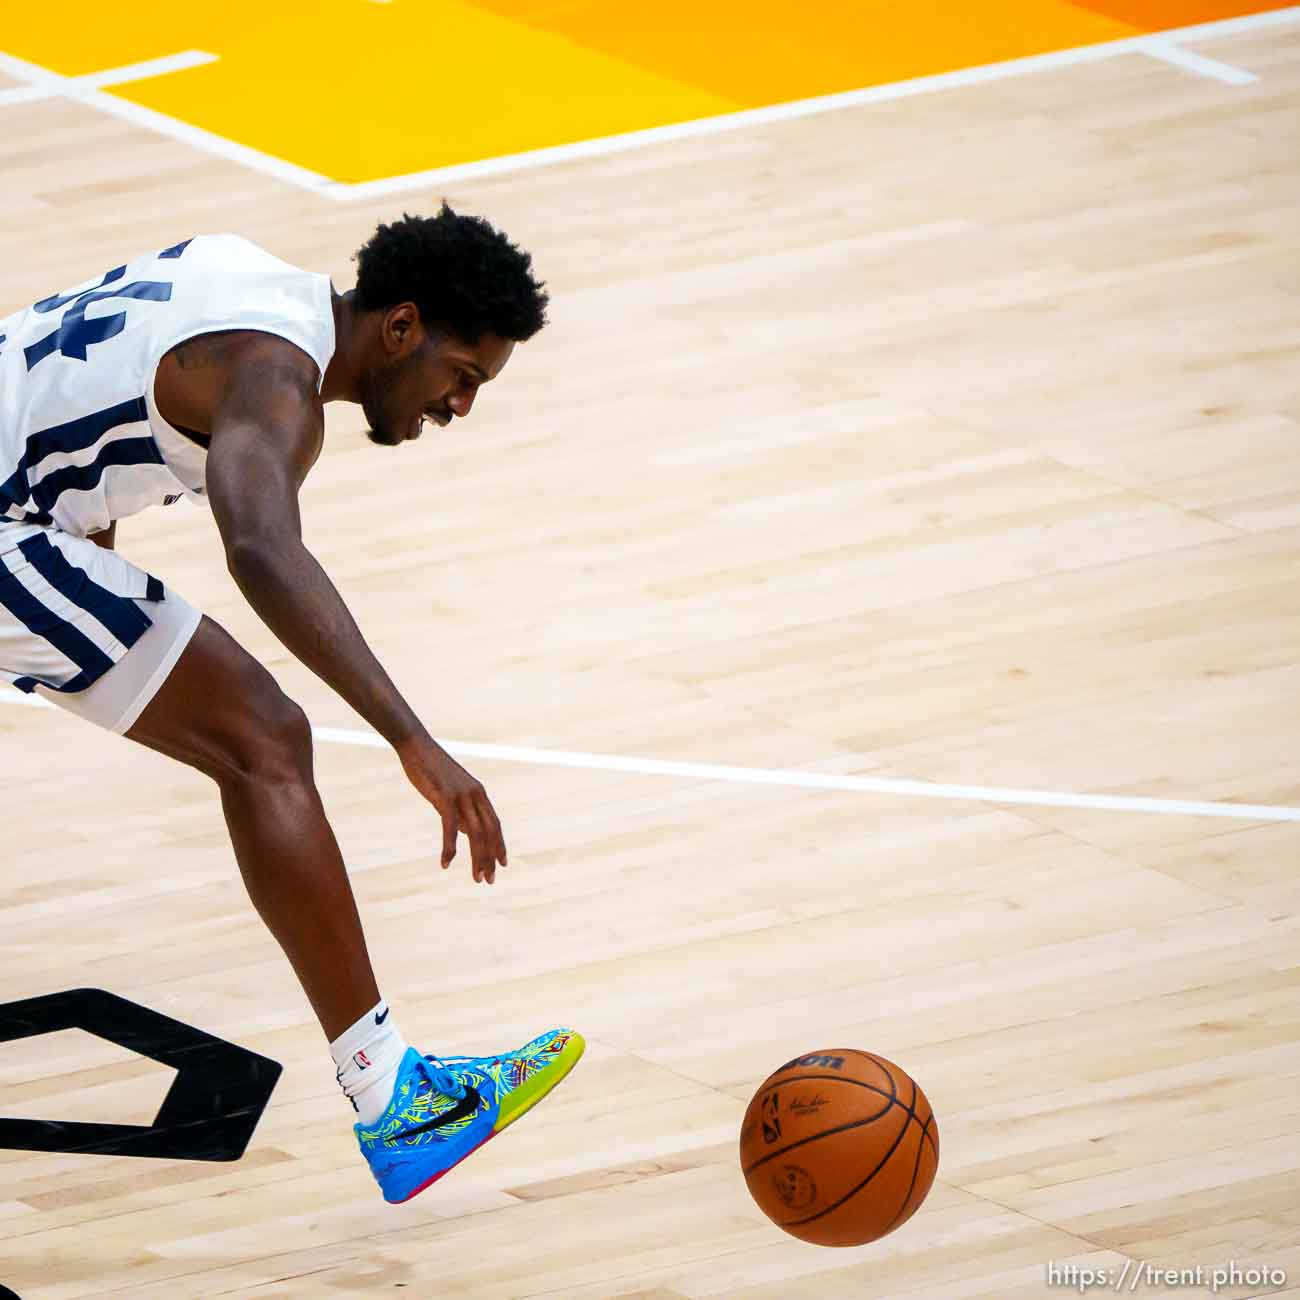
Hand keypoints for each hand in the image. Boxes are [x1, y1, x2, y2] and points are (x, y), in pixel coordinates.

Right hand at [397, 736, 507, 883]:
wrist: (416, 746)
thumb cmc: (432, 769)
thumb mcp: (451, 791)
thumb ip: (461, 810)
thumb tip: (467, 831)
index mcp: (479, 793)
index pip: (495, 824)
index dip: (499, 845)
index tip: (502, 864)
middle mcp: (475, 795)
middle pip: (490, 832)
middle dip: (491, 858)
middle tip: (489, 880)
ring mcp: (461, 796)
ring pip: (476, 834)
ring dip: (477, 858)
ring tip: (476, 878)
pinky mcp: (445, 797)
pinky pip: (451, 828)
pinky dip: (450, 848)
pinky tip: (446, 863)